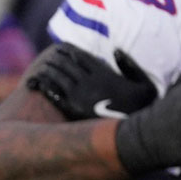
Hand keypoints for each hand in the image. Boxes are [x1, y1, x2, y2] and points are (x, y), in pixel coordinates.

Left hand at [25, 41, 157, 120]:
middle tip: (50, 57)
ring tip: (42, 66)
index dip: (69, 51)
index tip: (62, 47)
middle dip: (57, 59)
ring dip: (48, 70)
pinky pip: (54, 94)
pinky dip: (44, 85)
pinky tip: (36, 81)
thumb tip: (116, 51)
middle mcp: (89, 83)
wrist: (132, 132)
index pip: (81, 57)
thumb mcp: (144, 83)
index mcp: (104, 74)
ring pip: (58, 77)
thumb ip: (130, 65)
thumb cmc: (141, 108)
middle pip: (67, 65)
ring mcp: (79, 95)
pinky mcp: (72, 109)